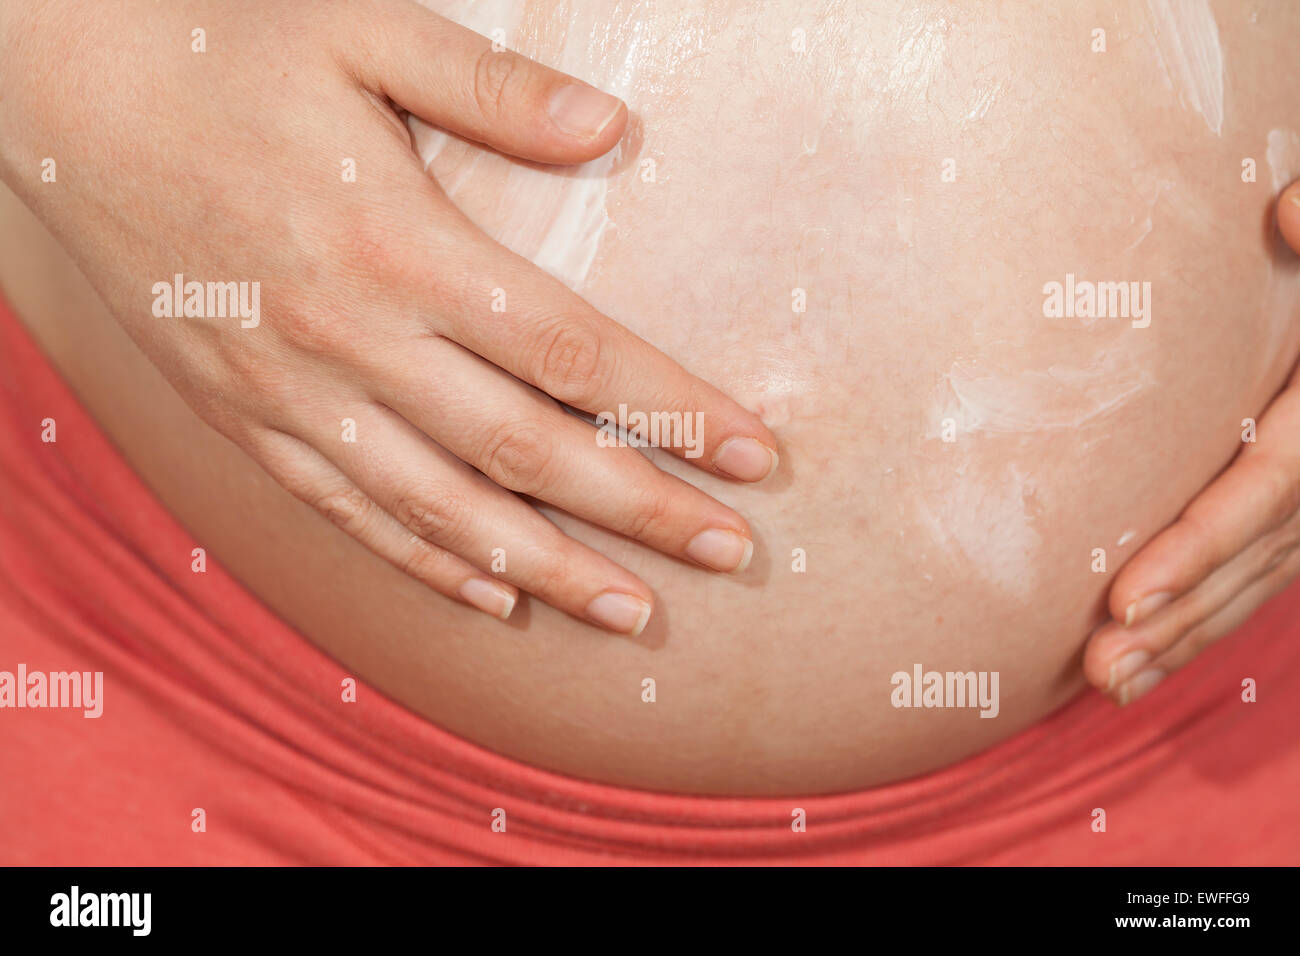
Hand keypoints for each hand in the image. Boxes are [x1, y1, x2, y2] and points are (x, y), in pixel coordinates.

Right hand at [0, 0, 777, 633]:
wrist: (65, 103)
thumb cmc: (224, 56)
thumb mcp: (360, 33)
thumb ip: (490, 86)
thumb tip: (612, 128)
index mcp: (399, 248)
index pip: (573, 353)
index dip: (674, 409)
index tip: (757, 457)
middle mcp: (353, 341)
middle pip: (526, 451)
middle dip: (640, 509)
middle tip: (730, 555)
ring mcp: (293, 395)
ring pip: (442, 509)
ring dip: (546, 567)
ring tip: (631, 611)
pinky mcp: (247, 421)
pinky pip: (349, 514)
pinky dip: (425, 563)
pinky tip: (491, 596)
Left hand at [1084, 181, 1299, 702]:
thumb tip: (1284, 211)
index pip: (1261, 493)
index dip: (1198, 548)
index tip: (1123, 593)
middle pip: (1248, 562)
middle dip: (1174, 619)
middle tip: (1095, 663)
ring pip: (1251, 589)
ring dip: (1181, 640)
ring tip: (1104, 682)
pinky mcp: (1294, 524)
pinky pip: (1254, 587)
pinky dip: (1201, 628)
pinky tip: (1144, 667)